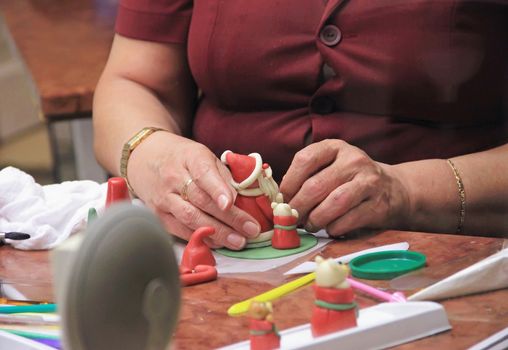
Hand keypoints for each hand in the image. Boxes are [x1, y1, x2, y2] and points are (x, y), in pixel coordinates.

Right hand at [128, 132, 260, 248]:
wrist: (145, 158)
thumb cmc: (182, 157)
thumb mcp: (204, 155)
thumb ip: (223, 175)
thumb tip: (243, 199)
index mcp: (190, 157)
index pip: (204, 174)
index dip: (217, 189)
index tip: (231, 203)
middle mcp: (173, 177)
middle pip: (201, 200)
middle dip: (229, 218)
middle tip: (250, 230)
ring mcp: (163, 198)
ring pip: (191, 218)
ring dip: (217, 233)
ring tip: (238, 241)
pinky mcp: (158, 215)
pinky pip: (180, 230)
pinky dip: (201, 237)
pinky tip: (218, 243)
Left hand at [279, 139, 409, 235]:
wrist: (393, 189)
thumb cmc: (350, 180)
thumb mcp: (330, 167)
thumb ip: (307, 177)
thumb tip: (280, 199)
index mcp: (335, 147)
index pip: (304, 160)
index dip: (288, 183)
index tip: (281, 200)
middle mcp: (353, 160)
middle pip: (316, 185)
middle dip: (298, 206)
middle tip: (291, 219)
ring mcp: (369, 181)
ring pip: (333, 203)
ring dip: (316, 219)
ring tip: (310, 225)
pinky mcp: (378, 204)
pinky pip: (349, 219)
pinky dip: (334, 228)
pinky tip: (330, 228)